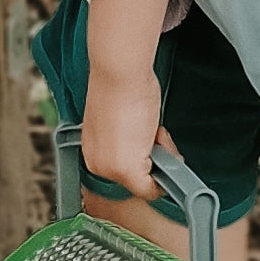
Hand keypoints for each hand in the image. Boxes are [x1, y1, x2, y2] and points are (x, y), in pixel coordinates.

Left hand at [82, 69, 165, 200]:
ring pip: (148, 183)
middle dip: (154, 159)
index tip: (148, 138)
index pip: (123, 171)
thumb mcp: (121, 119)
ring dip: (161, 157)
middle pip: (136, 180)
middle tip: (153, 132)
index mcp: (92, 150)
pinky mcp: (126, 170)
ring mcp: (110, 169)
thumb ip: (128, 138)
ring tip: (152, 128)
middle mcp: (97, 163)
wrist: (119, 72)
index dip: (144, 154)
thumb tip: (143, 144)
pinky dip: (167, 166)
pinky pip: (153, 189)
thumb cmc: (120, 85)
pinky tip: (158, 134)